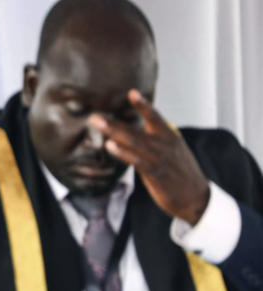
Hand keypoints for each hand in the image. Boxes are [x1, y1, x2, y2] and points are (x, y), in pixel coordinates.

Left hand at [89, 89, 210, 224]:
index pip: (155, 117)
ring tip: (97, 124)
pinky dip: (123, 152)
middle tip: (93, 116)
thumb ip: (154, 140)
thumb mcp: (172, 150)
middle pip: (136, 130)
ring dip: (113, 132)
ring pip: (133, 142)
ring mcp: (160, 158)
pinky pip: (137, 160)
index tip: (131, 92)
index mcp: (170, 136)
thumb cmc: (180, 172)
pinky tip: (110, 146)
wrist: (196, 198)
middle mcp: (165, 144)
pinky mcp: (156, 173)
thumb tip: (131, 134)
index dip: (143, 105)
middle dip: (114, 122)